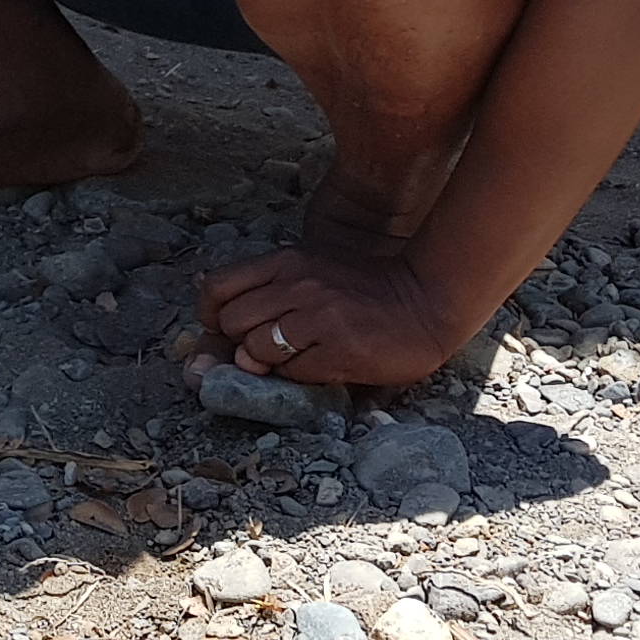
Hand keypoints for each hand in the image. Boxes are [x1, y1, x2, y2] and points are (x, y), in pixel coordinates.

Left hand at [193, 244, 461, 388]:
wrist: (429, 299)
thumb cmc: (367, 291)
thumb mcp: (314, 273)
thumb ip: (270, 289)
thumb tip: (220, 320)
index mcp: (287, 262)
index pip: (217, 287)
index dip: (210, 315)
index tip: (224, 329)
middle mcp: (297, 285)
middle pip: (230, 323)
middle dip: (240, 343)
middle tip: (269, 348)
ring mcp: (318, 317)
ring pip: (256, 350)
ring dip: (269, 363)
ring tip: (299, 356)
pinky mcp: (339, 349)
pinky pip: (293, 373)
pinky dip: (300, 377)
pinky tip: (324, 364)